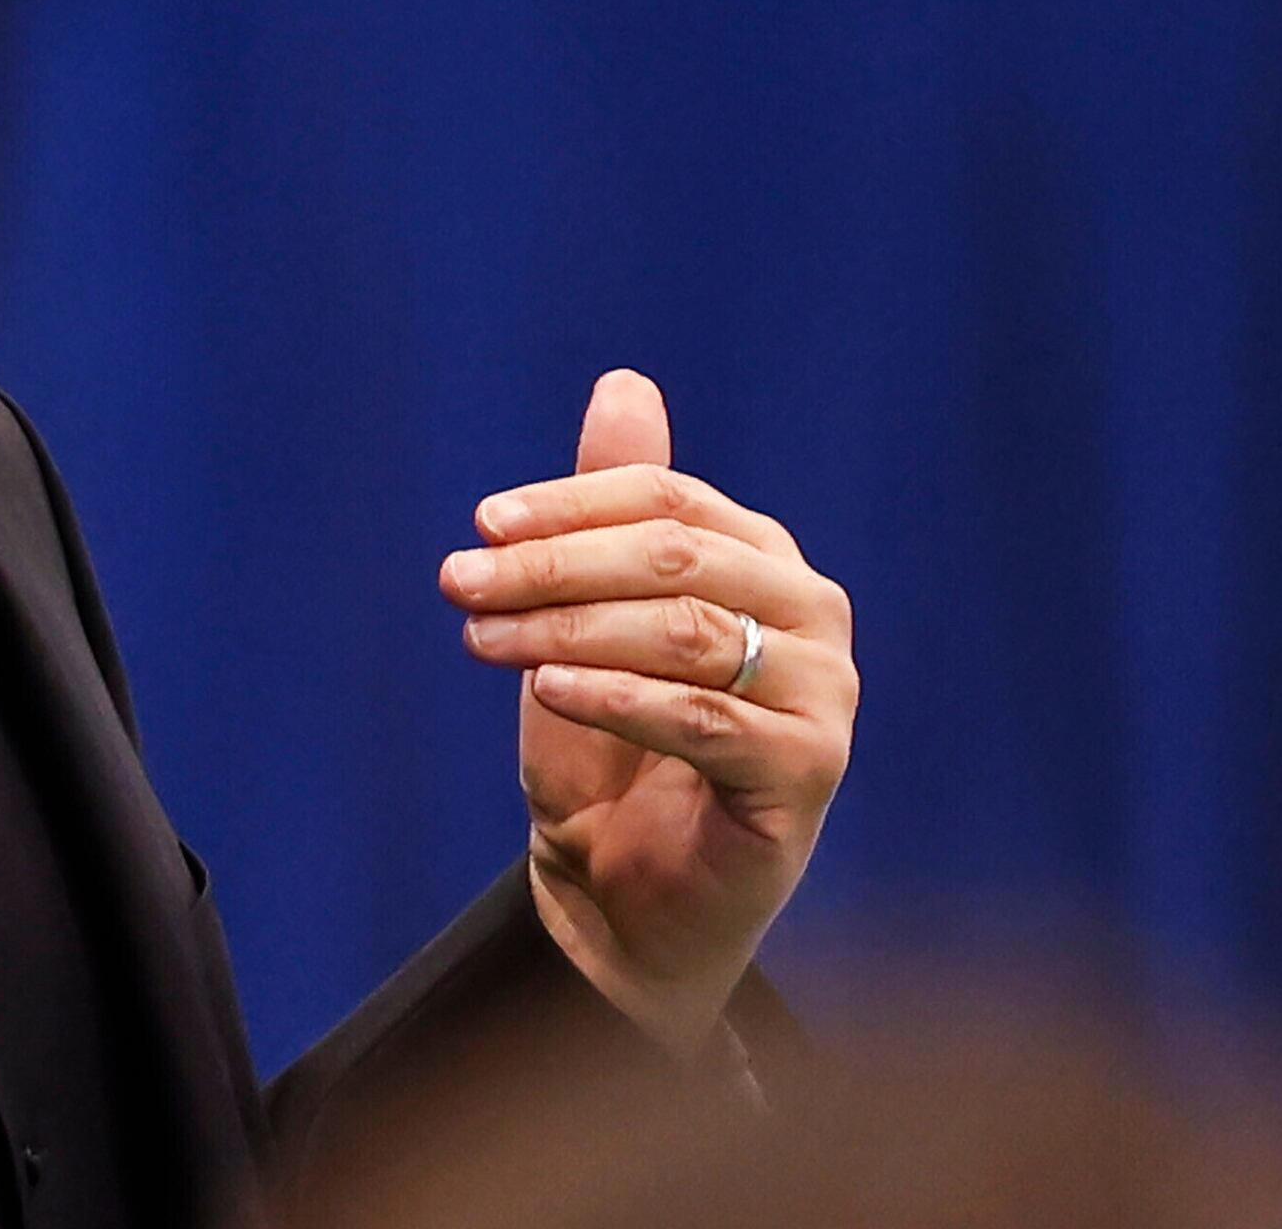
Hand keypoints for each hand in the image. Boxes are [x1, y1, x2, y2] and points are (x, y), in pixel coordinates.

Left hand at [438, 369, 855, 1046]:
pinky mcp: (808, 773)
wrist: (624, 899)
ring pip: (685, 633)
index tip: (480, 524)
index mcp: (763, 560)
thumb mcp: (584, 620)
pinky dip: (615, 696)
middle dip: (554, 565)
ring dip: (566, 627)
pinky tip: (544, 686)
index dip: (569, 505)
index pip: (666, 500)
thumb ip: (604, 514)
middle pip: (674, 558)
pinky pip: (703, 719)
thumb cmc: (605, 752)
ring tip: (481, 637)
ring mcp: (822, 696)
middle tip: (459, 581)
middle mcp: (811, 615)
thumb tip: (623, 381)